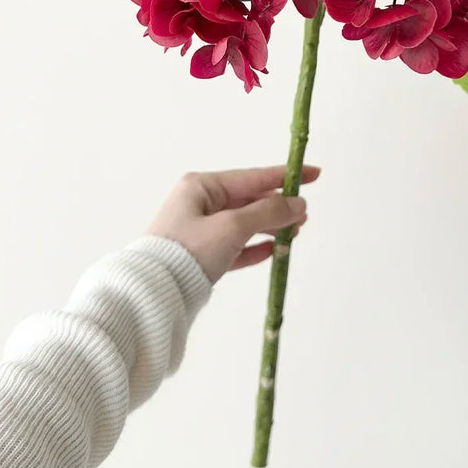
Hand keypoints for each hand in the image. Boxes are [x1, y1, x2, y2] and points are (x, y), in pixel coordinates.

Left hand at [145, 164, 320, 283]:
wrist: (153, 293)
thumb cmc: (188, 251)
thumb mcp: (232, 227)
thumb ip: (268, 212)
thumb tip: (297, 204)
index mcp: (202, 187)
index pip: (253, 177)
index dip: (285, 176)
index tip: (314, 174)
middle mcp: (200, 204)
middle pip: (250, 200)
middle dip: (279, 206)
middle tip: (305, 214)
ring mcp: (200, 230)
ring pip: (245, 224)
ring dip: (271, 227)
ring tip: (295, 232)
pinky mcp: (201, 255)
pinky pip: (236, 246)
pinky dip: (256, 247)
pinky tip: (274, 250)